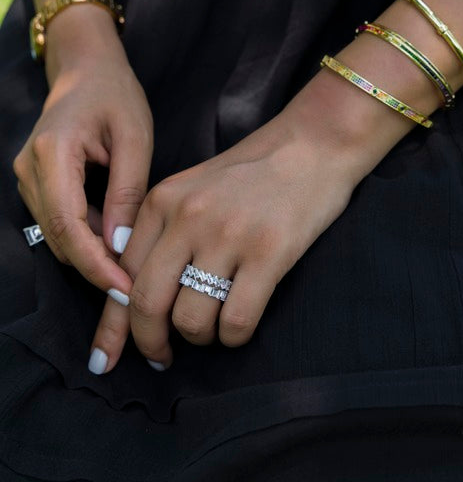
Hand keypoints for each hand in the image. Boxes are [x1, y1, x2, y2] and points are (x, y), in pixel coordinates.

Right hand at [13, 15, 153, 299]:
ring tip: (131, 263)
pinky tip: (115, 235)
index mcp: (52, 153)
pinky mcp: (35, 181)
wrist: (87, 69)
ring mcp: (26, 176)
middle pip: (57, 236)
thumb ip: (127, 191)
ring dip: (90, 252)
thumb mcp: (134, 138)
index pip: (67, 225)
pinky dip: (85, 235)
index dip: (94, 263)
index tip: (124, 288)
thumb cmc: (115, 96)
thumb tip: (119, 245)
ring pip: (55, 234)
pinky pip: (57, 220)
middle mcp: (29, 169)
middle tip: (134, 286)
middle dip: (94, 266)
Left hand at [87, 99, 358, 373]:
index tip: (109, 356)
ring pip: (190, 319)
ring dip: (199, 338)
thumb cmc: (252, 172)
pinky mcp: (269, 251)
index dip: (113, 324)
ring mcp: (228, 234)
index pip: (122, 273)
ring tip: (213, 328)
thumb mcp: (193, 188)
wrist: (313, 144)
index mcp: (162, 200)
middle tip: (163, 357)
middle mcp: (188, 217)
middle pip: (146, 303)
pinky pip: (237, 321)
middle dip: (150, 343)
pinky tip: (239, 326)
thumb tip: (130, 294)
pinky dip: (234, 337)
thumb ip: (160, 231)